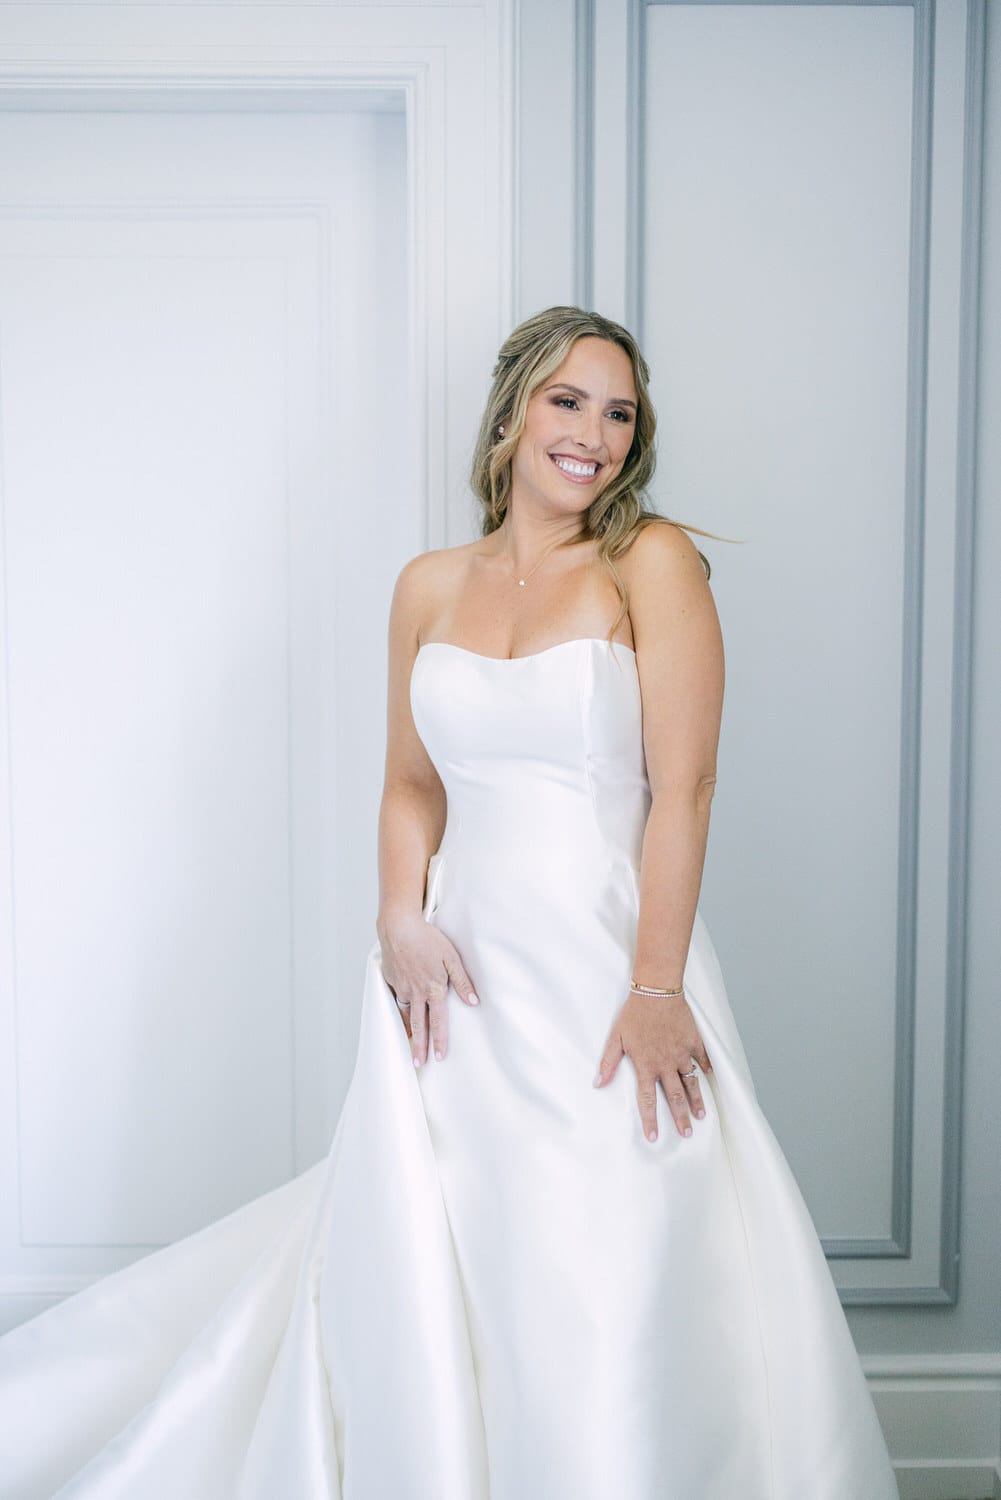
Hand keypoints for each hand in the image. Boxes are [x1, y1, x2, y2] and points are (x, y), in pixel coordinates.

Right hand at [378, 912, 479, 1066]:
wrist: (398, 927)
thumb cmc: (427, 939)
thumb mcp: (451, 958)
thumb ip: (463, 982)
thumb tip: (474, 1003)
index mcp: (433, 989)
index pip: (438, 1021)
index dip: (440, 1040)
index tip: (439, 1057)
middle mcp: (416, 993)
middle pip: (418, 1026)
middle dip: (420, 1047)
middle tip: (419, 1063)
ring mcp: (401, 988)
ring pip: (405, 1015)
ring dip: (408, 1033)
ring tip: (410, 1047)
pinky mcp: (390, 981)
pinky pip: (396, 1000)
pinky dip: (399, 1012)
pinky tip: (401, 1018)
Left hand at [593, 991, 711, 1140]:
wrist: (657, 991)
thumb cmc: (634, 1013)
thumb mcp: (616, 1038)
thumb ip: (608, 1063)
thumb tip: (598, 1084)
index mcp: (646, 1065)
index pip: (648, 1099)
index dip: (650, 1120)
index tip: (654, 1137)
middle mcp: (666, 1064)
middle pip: (675, 1097)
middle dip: (680, 1118)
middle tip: (686, 1134)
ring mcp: (682, 1053)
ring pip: (691, 1082)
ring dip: (697, 1100)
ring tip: (702, 1115)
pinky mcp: (693, 1040)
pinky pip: (702, 1058)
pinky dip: (706, 1068)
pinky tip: (710, 1077)